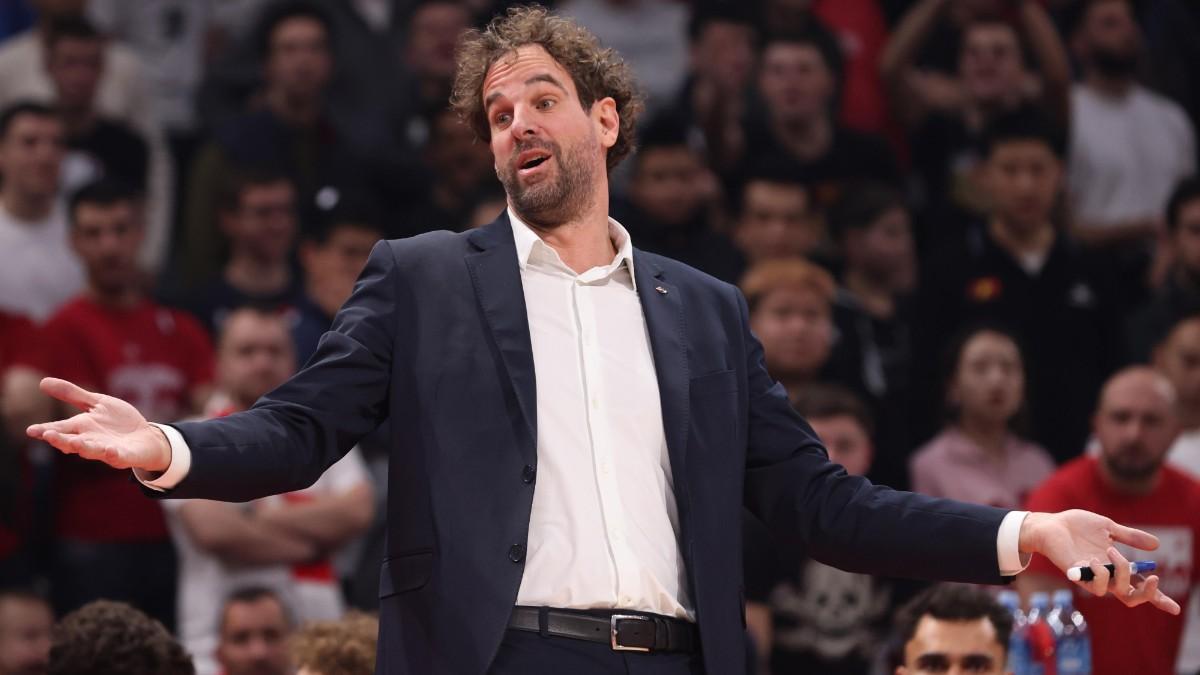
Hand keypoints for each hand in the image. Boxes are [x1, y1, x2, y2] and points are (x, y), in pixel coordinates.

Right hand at [26, 378, 171, 471]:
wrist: (146, 436)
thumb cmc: (118, 421)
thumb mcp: (96, 403)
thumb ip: (72, 395)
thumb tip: (42, 382)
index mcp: (82, 427)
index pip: (60, 429)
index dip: (45, 430)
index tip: (31, 430)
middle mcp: (90, 440)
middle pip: (72, 442)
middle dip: (60, 440)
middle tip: (48, 435)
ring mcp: (106, 450)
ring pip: (91, 451)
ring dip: (82, 447)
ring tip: (74, 443)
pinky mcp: (124, 456)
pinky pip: (117, 457)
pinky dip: (113, 455)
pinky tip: (110, 450)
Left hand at [1021, 510, 1179, 614]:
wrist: (1053, 523)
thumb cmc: (1078, 526)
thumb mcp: (1109, 528)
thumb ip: (1131, 537)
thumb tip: (1157, 545)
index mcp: (1116, 566)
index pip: (1140, 586)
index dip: (1158, 599)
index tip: (1175, 608)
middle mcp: (1106, 576)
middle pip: (1132, 599)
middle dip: (1148, 593)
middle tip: (1152, 577)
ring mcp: (1092, 577)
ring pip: (1117, 591)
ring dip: (1121, 571)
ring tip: (1110, 550)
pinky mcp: (1077, 576)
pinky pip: (1095, 585)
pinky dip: (1100, 572)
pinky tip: (1093, 558)